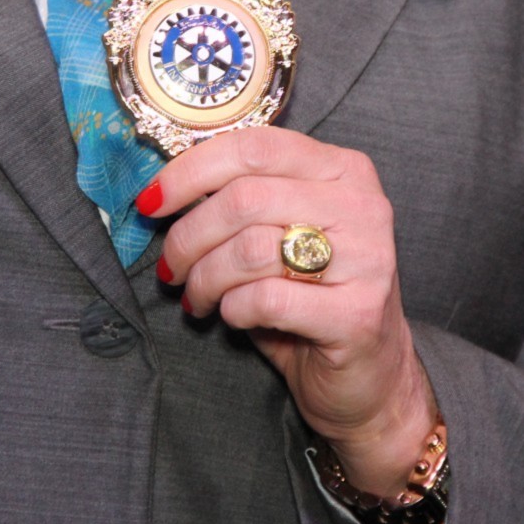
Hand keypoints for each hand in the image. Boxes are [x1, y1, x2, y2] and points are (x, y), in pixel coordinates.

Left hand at [140, 127, 439, 501]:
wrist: (371, 376)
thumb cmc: (313, 298)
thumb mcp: (283, 233)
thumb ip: (242, 199)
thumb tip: (166, 190)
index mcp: (343, 170)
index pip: (254, 147)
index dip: (190, 172)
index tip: (152, 202)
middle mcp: (362, 206)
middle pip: (244, 198)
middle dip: (189, 236)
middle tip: (171, 267)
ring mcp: (367, 259)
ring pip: (249, 248)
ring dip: (205, 278)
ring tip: (197, 297)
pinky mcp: (357, 313)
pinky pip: (266, 299)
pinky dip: (233, 309)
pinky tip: (233, 316)